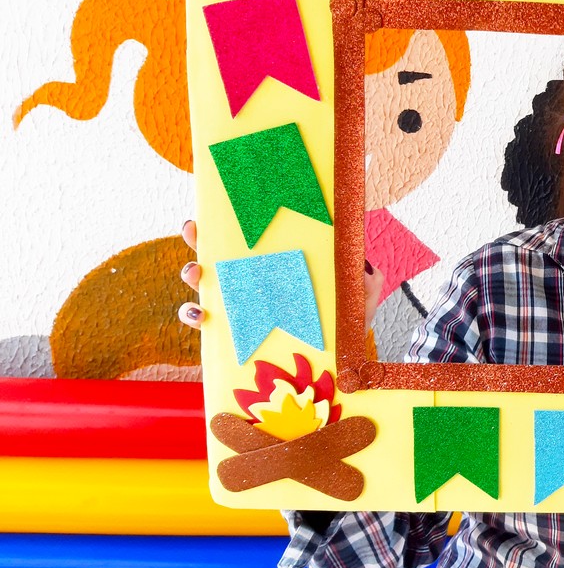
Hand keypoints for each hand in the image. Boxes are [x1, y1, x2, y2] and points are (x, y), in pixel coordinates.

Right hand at [177, 220, 383, 330]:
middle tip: (195, 229)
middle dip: (199, 238)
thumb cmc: (343, 322)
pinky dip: (194, 317)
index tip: (223, 204)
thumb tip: (366, 266)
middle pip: (218, 253)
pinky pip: (205, 324)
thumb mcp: (359, 297)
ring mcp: (240, 307)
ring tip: (197, 273)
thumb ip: (366, 281)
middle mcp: (254, 281)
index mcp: (280, 264)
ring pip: (203, 285)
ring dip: (192, 274)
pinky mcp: (231, 336)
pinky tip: (202, 315)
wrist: (338, 363)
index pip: (253, 237)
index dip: (233, 220)